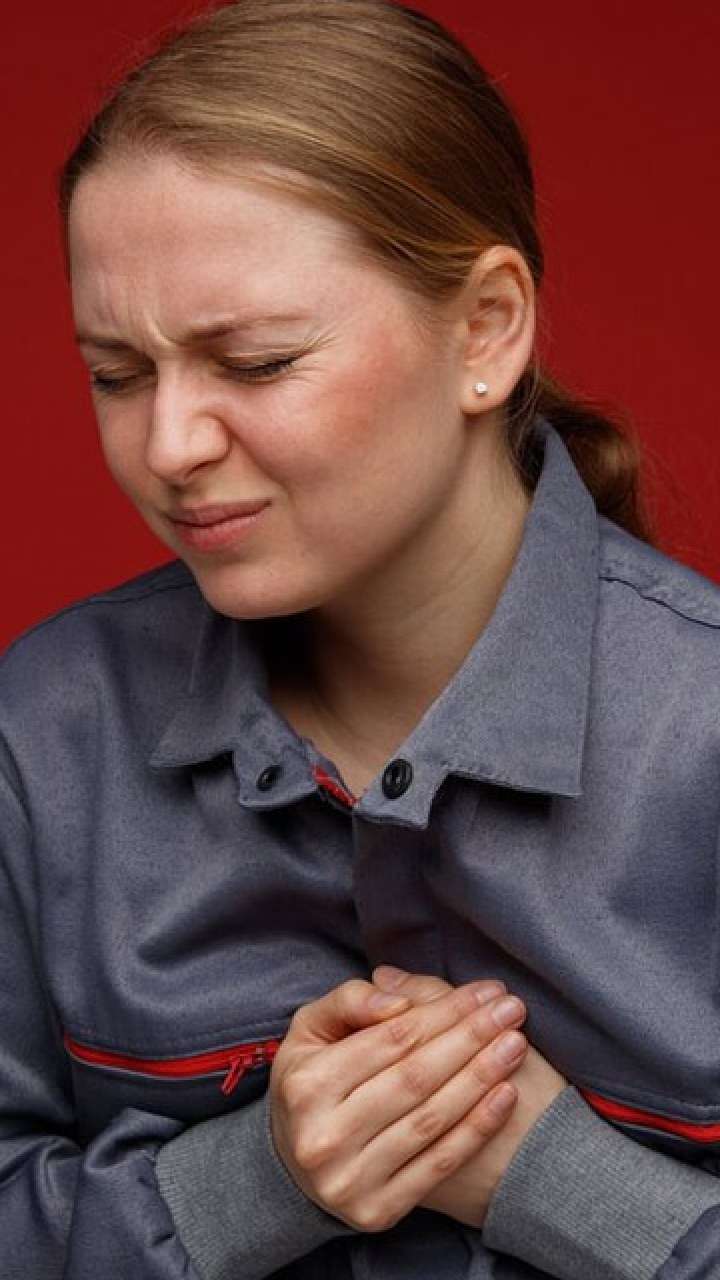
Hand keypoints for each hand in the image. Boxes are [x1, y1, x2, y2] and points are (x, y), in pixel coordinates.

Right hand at [268, 975, 528, 1231]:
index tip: (485, 992)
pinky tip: (506, 1095)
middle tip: (512, 1010)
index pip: (392, 1038)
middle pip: (416, 1077)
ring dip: (482, 1077)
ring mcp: (350, 1179)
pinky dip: (476, 1129)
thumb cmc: (312, 1081)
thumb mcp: (311, 1028)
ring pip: (431, 1120)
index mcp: (306, 1083)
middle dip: (471, 1038)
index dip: (444, 1011)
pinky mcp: (377, 1211)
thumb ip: (350, 1001)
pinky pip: (438, 1164)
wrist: (292, 1167)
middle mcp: (324, 1135)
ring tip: (516, 1044)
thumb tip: (398, 1001)